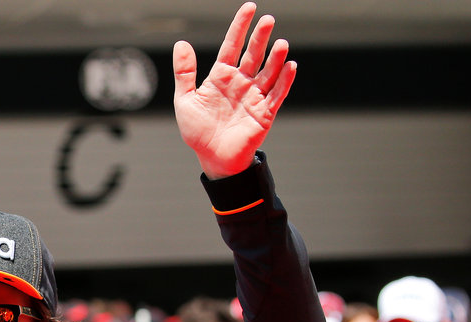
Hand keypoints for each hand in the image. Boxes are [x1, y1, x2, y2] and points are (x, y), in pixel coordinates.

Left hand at [173, 2, 295, 179]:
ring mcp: (254, 96)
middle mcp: (240, 82)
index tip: (249, 8)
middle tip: (268, 20)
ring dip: (275, 58)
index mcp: (221, 76)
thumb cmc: (198, 131)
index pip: (232, 45)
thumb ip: (184, 73)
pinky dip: (284, 81)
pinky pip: (277, 94)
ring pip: (268, 72)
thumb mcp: (185, 100)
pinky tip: (290, 66)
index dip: (240, 27)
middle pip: (253, 55)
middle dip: (260, 38)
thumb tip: (181, 44)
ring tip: (281, 43)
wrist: (212, 158)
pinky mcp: (264, 113)